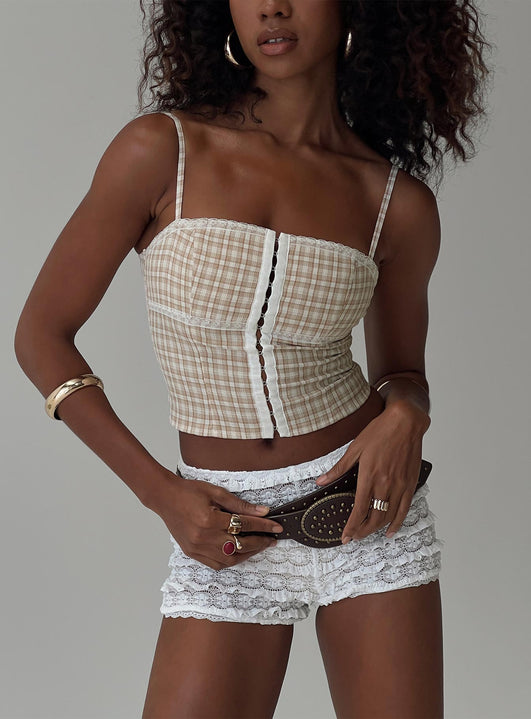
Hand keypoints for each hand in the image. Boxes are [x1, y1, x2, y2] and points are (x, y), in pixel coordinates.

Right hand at [147, 469, 284, 569]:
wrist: (165, 497)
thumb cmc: (189, 491)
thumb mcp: (217, 492)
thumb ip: (240, 505)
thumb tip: (262, 512)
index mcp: (210, 520)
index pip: (244, 525)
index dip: (263, 526)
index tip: (276, 527)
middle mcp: (204, 537)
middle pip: (240, 545)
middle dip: (260, 542)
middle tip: (272, 539)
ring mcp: (197, 548)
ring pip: (229, 559)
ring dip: (247, 554)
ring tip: (259, 546)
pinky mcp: (192, 553)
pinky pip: (216, 564)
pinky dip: (231, 560)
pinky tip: (239, 553)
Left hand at [314, 403, 429, 541]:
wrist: (405, 422)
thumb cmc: (380, 431)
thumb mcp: (355, 448)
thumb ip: (338, 468)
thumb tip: (321, 481)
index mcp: (369, 476)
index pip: (359, 510)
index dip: (351, 526)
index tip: (345, 537)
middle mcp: (385, 484)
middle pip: (374, 518)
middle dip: (362, 531)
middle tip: (354, 537)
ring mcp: (400, 485)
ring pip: (388, 516)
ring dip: (377, 529)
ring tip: (367, 534)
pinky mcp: (410, 484)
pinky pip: (404, 509)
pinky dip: (397, 523)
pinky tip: (390, 530)